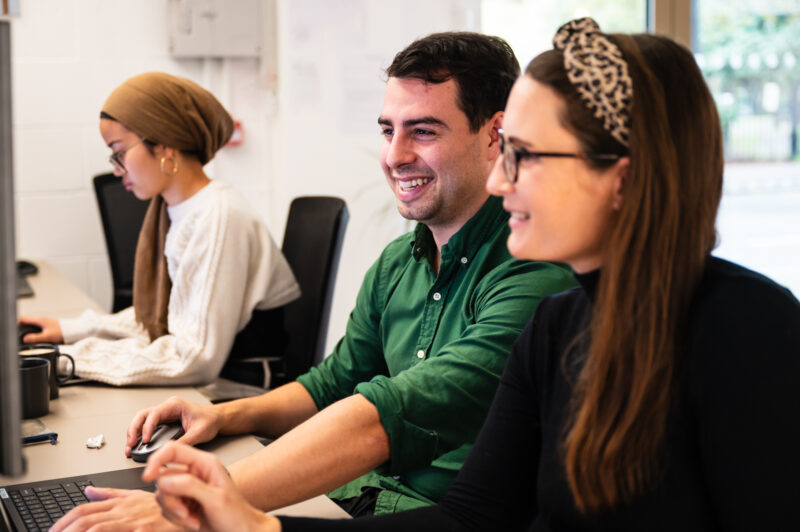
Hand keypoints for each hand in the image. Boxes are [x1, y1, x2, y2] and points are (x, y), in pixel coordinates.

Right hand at [18, 316, 62, 343]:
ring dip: (26, 329)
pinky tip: (33, 337)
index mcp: (39, 320)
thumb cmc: (63, 332)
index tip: (14, 329)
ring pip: (31, 324)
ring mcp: (44, 322)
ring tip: (24, 336)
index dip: (16, 324)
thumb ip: (36, 338)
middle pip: (26, 321)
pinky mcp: (47, 325)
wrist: (73, 330)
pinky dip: (32, 331)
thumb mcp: (47, 336)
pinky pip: (36, 327)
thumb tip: (25, 339)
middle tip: (17, 334)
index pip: (23, 319)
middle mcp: (41, 319)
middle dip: (20, 327)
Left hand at [50, 488, 181, 531]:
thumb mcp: (141, 498)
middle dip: (64, 530)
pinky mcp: (146, 530)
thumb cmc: (173, 508)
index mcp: (122, 502)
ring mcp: (135, 521)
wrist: (199, 511)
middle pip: (85, 519)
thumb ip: (113, 495)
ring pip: (96, 527)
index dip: (64, 520)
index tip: (52, 531)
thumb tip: (88, 490)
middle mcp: (125, 510)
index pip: (85, 509)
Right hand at [126, 396, 221, 457]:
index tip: (144, 440)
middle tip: (131, 444)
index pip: (154, 414)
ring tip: (129, 447)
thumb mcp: (199, 432)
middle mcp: (167, 408)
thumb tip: (169, 451)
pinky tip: (136, 445)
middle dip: (134, 429)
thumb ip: (184, 441)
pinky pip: (147, 426)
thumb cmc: (210, 420)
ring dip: (134, 432)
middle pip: (143, 415)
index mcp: (175, 405)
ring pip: (142, 420)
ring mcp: (164, 414)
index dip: (147, 427)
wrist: (217, 418)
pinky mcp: (163, 421)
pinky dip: (139, 435)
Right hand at [145, 442, 280, 531]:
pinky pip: (165, 508)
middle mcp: (193, 473)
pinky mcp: (182, 503)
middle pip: (163, 477)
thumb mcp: (216, 499)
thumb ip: (190, 487)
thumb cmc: (236, 515)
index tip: (148, 476)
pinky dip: (176, 519)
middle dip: (171, 499)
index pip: (173, 450)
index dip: (157, 460)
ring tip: (192, 517)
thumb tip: (165, 479)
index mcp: (204, 463)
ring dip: (174, 511)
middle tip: (186, 510)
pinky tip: (192, 521)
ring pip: (162, 494)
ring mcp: (186, 489)